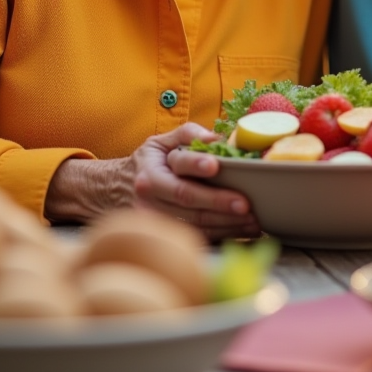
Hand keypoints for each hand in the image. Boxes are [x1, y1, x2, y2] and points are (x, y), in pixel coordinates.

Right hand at [131, 124, 261, 240]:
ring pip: (195, 223)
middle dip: (219, 203)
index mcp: (152, 172)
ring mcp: (157, 221)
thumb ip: (188, 134)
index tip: (215, 165)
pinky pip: (197, 237)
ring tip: (254, 222)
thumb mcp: (161, 142)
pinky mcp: (166, 235)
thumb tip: (216, 138)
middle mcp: (151, 198)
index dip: (196, 166)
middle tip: (246, 205)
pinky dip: (222, 235)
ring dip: (227, 224)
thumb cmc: (149, 163)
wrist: (118, 191)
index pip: (176, 169)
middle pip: (188, 200)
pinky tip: (242, 232)